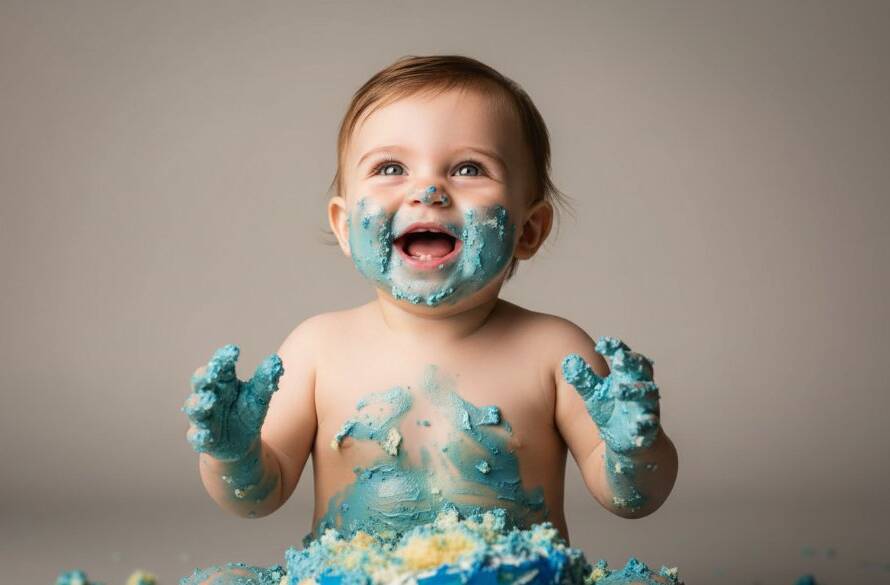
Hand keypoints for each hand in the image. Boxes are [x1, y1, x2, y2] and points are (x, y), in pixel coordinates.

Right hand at [182, 344, 283, 460]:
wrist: (241, 444)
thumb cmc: (246, 414)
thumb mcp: (258, 397)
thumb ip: (265, 380)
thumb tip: (275, 360)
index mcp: (223, 382)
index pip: (221, 366)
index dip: (224, 358)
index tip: (234, 350)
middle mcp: (209, 396)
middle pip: (201, 382)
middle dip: (205, 376)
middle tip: (213, 371)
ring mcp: (202, 417)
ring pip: (195, 407)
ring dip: (199, 404)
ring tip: (208, 401)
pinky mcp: (201, 438)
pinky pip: (197, 436)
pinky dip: (199, 435)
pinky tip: (204, 435)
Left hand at [561, 336, 659, 454]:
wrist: (633, 451)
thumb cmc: (612, 418)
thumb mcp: (596, 397)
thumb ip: (585, 380)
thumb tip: (569, 360)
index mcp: (627, 380)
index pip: (625, 359)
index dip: (616, 349)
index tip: (602, 344)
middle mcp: (640, 391)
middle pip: (641, 372)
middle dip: (632, 364)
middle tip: (619, 358)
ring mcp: (647, 410)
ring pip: (646, 396)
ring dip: (634, 392)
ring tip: (619, 390)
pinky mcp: (649, 433)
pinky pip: (649, 426)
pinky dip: (644, 425)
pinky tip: (637, 424)